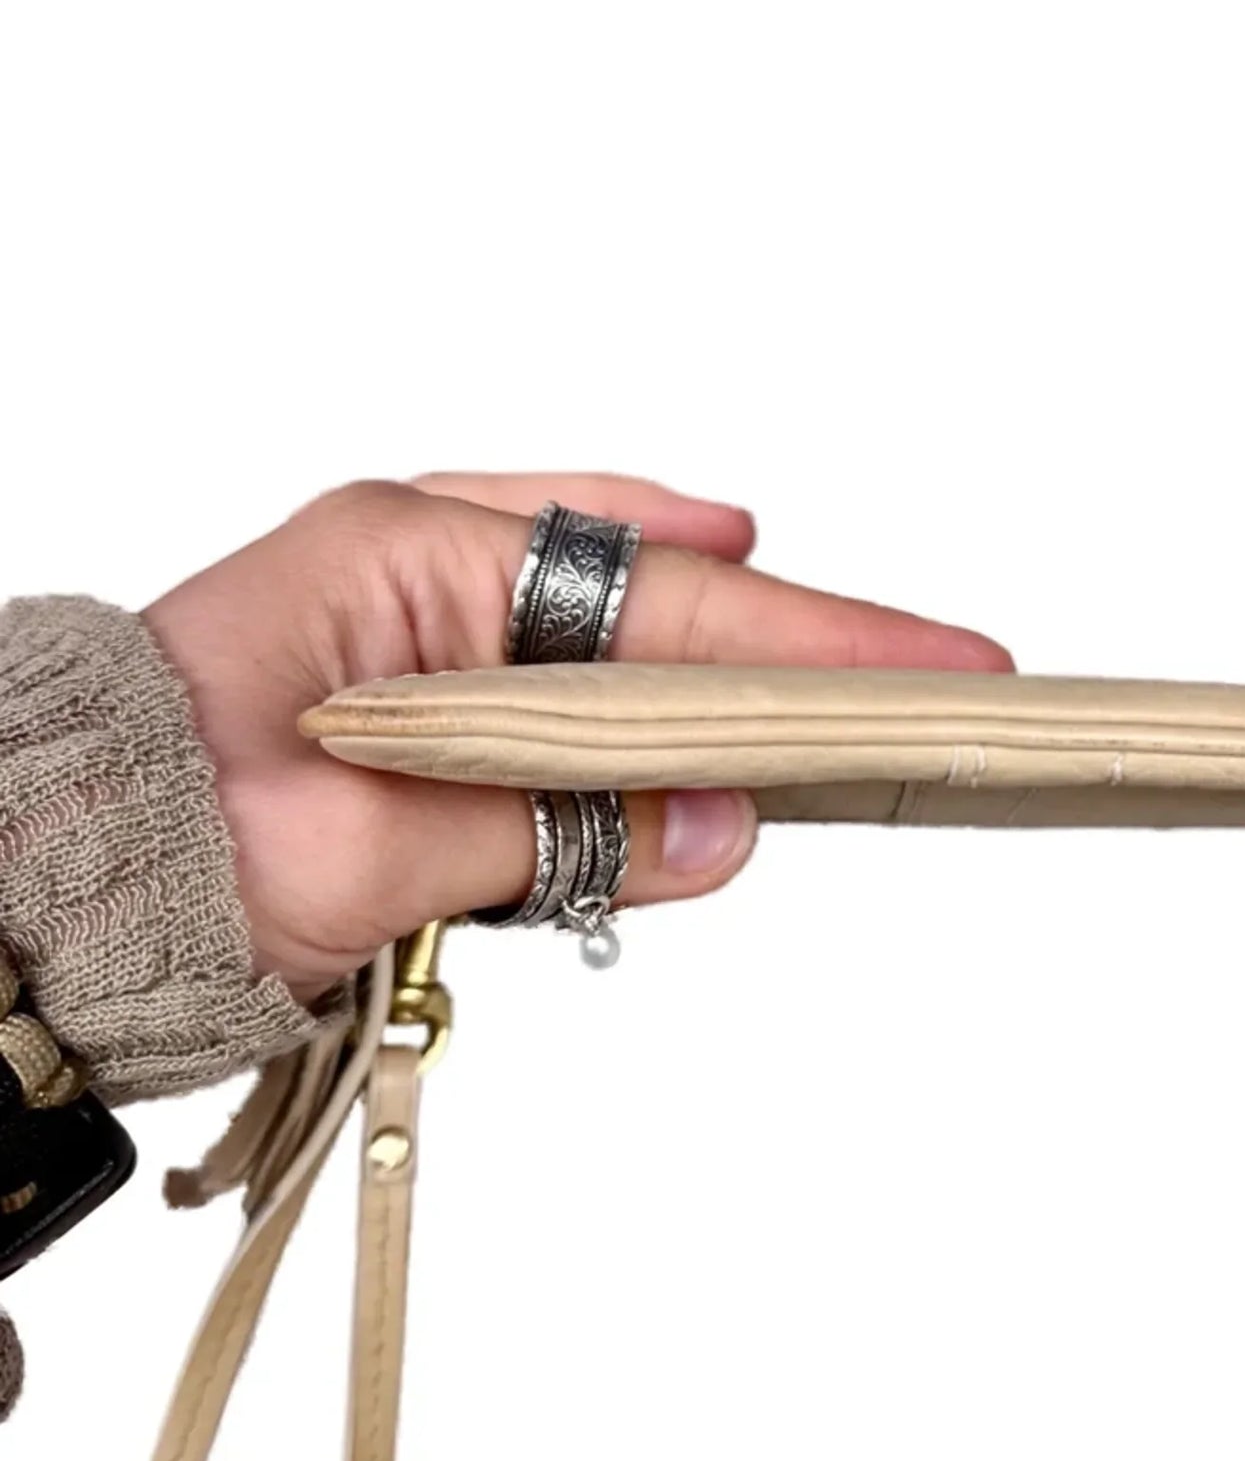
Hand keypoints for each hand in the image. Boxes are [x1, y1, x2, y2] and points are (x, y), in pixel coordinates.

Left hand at [143, 475, 1011, 1001]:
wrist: (31, 899)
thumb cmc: (144, 848)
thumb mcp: (363, 848)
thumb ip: (552, 828)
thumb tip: (722, 825)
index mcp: (408, 561)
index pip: (669, 600)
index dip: (818, 640)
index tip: (937, 663)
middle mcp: (428, 573)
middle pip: (667, 591)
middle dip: (794, 632)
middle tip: (922, 676)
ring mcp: (432, 631)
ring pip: (629, 631)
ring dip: (731, 672)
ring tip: (844, 694)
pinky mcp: (433, 706)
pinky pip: (577, 693)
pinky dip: (653, 712)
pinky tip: (705, 728)